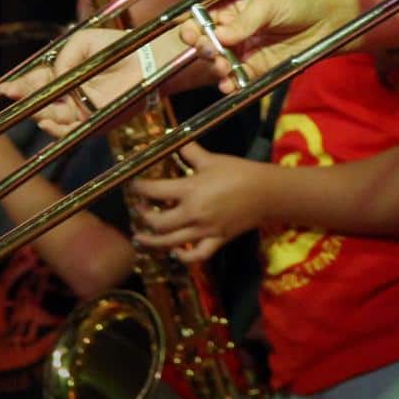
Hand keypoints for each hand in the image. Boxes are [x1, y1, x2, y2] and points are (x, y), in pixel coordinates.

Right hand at [0, 28, 130, 137]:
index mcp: (64, 75)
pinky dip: (57, 130)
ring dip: (38, 112)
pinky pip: (71, 131)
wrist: (147, 58)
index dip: (21, 86)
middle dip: (25, 98)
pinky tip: (45, 122)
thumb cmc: (116, 47)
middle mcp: (69, 95)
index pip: (36, 83)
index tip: (6, 87)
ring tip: (29, 105)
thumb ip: (64, 58)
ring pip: (51, 117)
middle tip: (12, 92)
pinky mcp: (94, 122)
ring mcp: (80, 110)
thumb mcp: (83, 42)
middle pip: (40, 101)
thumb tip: (52, 75)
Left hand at [128, 143, 264, 262]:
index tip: (133, 186)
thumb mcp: (213, 159)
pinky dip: (183, 257)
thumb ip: (191, 152)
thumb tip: (175, 141)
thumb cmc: (239, 172)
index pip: (155, 191)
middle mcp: (193, 213)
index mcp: (191, 190)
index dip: (140, 188)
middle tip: (139, 209)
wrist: (266, 193)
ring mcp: (204, 231)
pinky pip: (196, 256)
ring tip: (141, 237)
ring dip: (152, 241)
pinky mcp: (216, 241)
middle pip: (157, 222)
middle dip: (143, 216)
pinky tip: (175, 253)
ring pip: (170, 243)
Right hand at [178, 0, 361, 92]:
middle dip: (204, 49)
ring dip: (217, 67)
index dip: (192, 26)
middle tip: (211, 50)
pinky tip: (229, 84)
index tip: (189, 33)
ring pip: (220, 63)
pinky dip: (231, 84)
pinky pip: (238, 78)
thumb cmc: (298, 0)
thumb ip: (243, 21)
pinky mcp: (258, 68)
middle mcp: (234, 30)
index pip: (203, 18)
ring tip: (223, 66)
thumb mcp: (268, 3)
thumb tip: (218, 36)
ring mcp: (245, 50)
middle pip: (207, 43)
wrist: (328, 19)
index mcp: (232, 7)